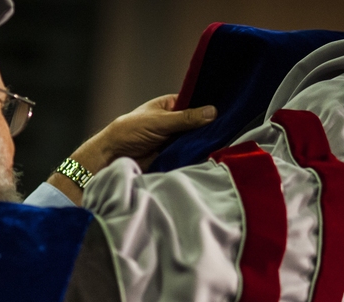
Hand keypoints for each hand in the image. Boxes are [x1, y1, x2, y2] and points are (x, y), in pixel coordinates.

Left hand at [92, 94, 217, 169]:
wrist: (114, 156)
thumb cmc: (131, 131)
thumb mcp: (160, 121)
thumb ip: (186, 118)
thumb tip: (212, 111)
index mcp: (170, 105)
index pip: (195, 102)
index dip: (208, 104)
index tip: (228, 107)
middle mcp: (175, 121)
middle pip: (198, 122)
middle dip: (209, 125)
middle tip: (229, 127)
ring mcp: (175, 138)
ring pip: (196, 138)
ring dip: (204, 141)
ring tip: (224, 140)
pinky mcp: (174, 155)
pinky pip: (190, 153)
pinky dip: (198, 154)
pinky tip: (212, 152)